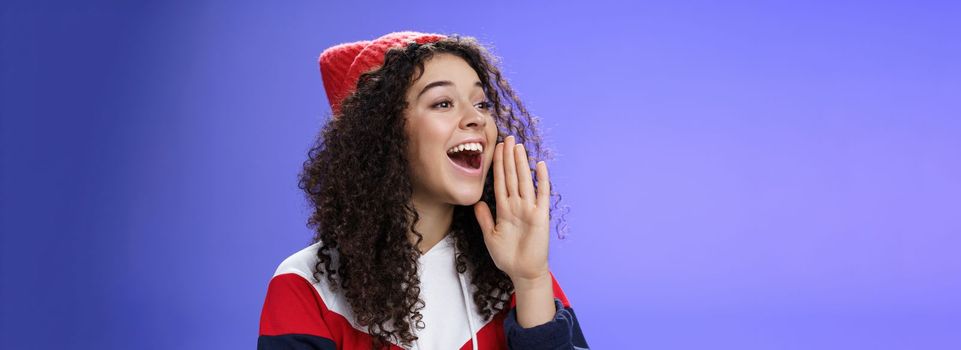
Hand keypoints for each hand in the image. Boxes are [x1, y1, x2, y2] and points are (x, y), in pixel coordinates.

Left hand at [473, 135, 551, 286]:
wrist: (523, 272)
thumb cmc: (507, 256)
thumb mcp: (490, 236)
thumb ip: (484, 219)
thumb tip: (476, 202)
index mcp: (504, 209)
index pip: (500, 182)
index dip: (498, 165)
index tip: (496, 148)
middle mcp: (516, 205)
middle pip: (512, 177)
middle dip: (509, 158)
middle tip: (507, 138)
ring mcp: (529, 209)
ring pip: (524, 181)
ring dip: (522, 164)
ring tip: (519, 146)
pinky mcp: (540, 217)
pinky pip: (541, 195)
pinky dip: (541, 180)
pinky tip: (540, 166)